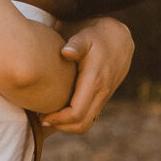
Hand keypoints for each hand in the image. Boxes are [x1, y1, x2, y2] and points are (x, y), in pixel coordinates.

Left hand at [42, 16, 133, 133]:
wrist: (119, 36)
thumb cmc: (96, 34)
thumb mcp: (85, 35)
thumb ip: (76, 44)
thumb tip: (66, 52)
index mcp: (95, 80)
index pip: (76, 113)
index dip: (58, 119)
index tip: (41, 114)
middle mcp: (102, 92)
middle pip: (81, 124)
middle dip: (60, 126)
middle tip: (41, 118)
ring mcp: (104, 96)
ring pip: (87, 124)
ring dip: (67, 126)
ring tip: (49, 117)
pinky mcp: (103, 97)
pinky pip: (90, 117)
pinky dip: (75, 120)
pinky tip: (60, 111)